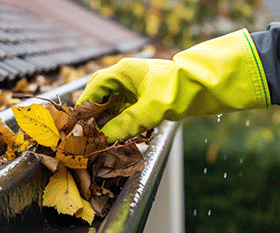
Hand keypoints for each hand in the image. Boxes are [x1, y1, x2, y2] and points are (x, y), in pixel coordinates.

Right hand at [77, 29, 270, 142]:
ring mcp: (135, 85)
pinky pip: (125, 107)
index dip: (84, 106)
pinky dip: (120, 119)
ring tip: (102, 136)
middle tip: (88, 132)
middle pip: (101, 95)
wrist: (201, 87)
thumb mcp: (148, 110)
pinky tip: (119, 131)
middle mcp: (126, 77)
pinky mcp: (144, 95)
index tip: (77, 124)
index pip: (94, 88)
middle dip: (95, 114)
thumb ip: (125, 124)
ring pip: (113, 103)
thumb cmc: (176, 90)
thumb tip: (104, 137)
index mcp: (123, 72)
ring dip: (107, 119)